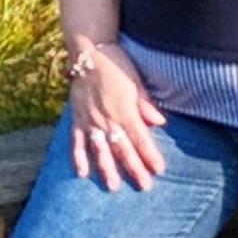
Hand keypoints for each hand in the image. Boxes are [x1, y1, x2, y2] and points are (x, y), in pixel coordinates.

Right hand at [69, 44, 167, 190]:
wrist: (88, 51)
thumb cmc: (116, 64)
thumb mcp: (136, 80)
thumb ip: (145, 104)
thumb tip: (160, 122)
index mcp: (125, 110)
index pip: (140, 138)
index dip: (150, 155)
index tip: (159, 170)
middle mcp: (107, 119)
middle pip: (122, 148)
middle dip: (134, 168)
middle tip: (143, 186)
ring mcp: (90, 120)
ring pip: (100, 149)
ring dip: (107, 169)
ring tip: (113, 186)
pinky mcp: (76, 118)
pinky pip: (76, 141)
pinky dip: (78, 157)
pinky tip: (82, 173)